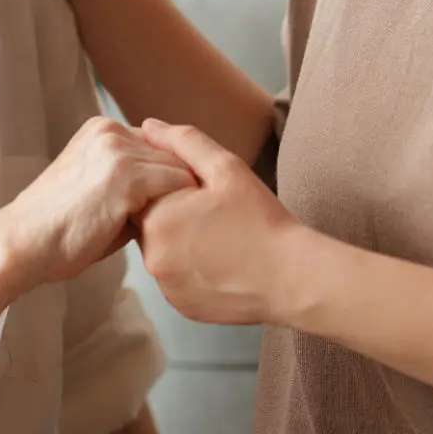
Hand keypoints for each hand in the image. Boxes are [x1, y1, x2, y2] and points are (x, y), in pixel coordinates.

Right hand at [0, 118, 196, 287]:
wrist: (23, 245)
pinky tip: (170, 233)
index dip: (169, 177)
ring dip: (182, 200)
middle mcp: (111, 131)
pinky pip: (178, 187)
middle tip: (181, 222)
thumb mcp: (97, 188)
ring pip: (181, 170)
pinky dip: (182, 210)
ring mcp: (119, 151)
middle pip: (175, 155)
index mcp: (102, 129)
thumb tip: (178, 193)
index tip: (176, 204)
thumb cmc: (59, 230)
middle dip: (179, 188)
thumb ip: (133, 180)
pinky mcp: (126, 177)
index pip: (160, 145)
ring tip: (175, 230)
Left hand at [134, 120, 301, 325]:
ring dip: (180, 242)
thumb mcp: (226, 168)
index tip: (198, 190)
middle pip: (148, 224)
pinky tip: (221, 261)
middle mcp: (152, 258)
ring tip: (220, 237)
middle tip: (213, 214)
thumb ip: (183, 142)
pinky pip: (176, 279)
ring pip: (162, 253)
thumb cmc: (261, 219)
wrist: (292, 278)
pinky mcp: (182, 307)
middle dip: (173, 214)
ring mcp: (167, 287)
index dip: (169, 187)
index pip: (140, 194)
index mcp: (157, 221)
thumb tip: (148, 126)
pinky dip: (190, 269)